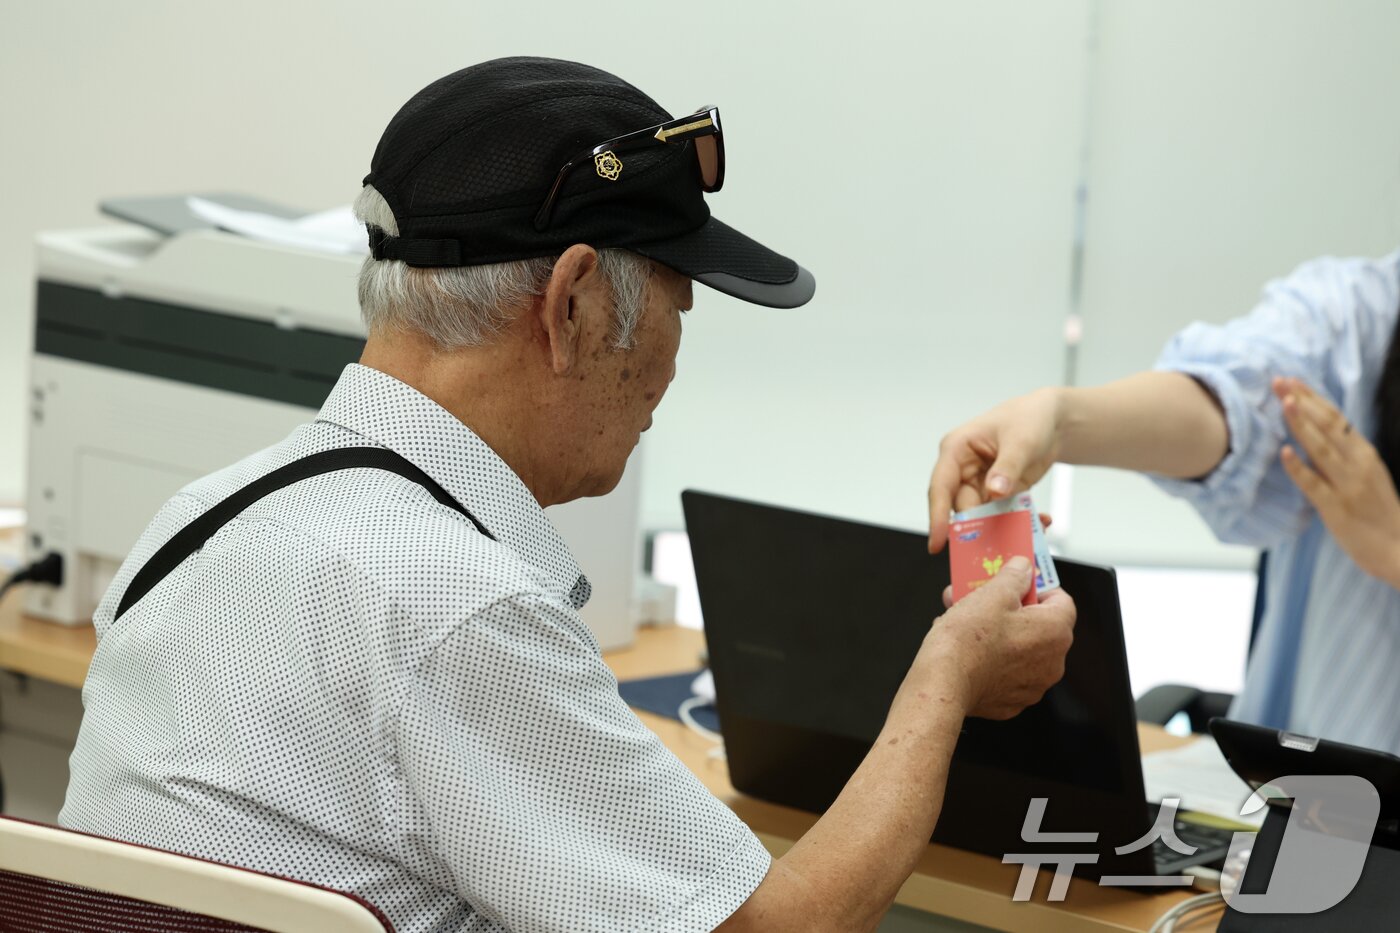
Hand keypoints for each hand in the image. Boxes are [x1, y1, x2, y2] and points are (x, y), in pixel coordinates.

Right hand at [906, 557, 1075, 720]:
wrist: (944, 682)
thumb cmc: (968, 641)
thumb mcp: (993, 593)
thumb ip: (1014, 576)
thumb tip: (1022, 568)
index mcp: (1055, 633)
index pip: (1061, 600)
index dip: (1038, 587)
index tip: (1019, 581)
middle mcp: (1052, 663)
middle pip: (1038, 625)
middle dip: (1012, 609)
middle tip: (988, 598)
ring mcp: (1032, 685)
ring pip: (1020, 649)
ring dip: (1000, 632)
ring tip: (969, 619)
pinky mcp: (1011, 701)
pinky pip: (1006, 671)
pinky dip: (991, 659)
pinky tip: (968, 647)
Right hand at [927, 388, 1062, 552]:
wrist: (1052, 419)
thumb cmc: (1029, 418)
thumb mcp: (1020, 440)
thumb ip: (1007, 467)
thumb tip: (995, 492)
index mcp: (957, 450)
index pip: (941, 486)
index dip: (937, 515)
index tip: (938, 542)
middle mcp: (963, 470)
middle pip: (963, 507)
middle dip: (980, 527)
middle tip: (998, 543)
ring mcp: (981, 483)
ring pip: (983, 515)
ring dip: (1003, 526)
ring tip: (1026, 532)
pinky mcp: (999, 494)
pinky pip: (1002, 514)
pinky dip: (1019, 521)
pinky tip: (1038, 521)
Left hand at [1276, 376, 1399, 588]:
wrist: (1399, 549)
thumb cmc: (1378, 512)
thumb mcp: (1366, 475)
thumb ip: (1344, 454)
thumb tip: (1316, 433)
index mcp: (1364, 454)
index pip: (1336, 418)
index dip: (1313, 398)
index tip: (1291, 380)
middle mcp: (1358, 464)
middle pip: (1328, 426)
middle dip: (1302, 401)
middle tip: (1278, 381)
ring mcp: (1348, 486)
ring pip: (1321, 449)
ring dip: (1301, 424)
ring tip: (1284, 403)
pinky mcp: (1337, 509)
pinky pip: (1315, 485)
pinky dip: (1299, 468)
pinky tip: (1284, 452)